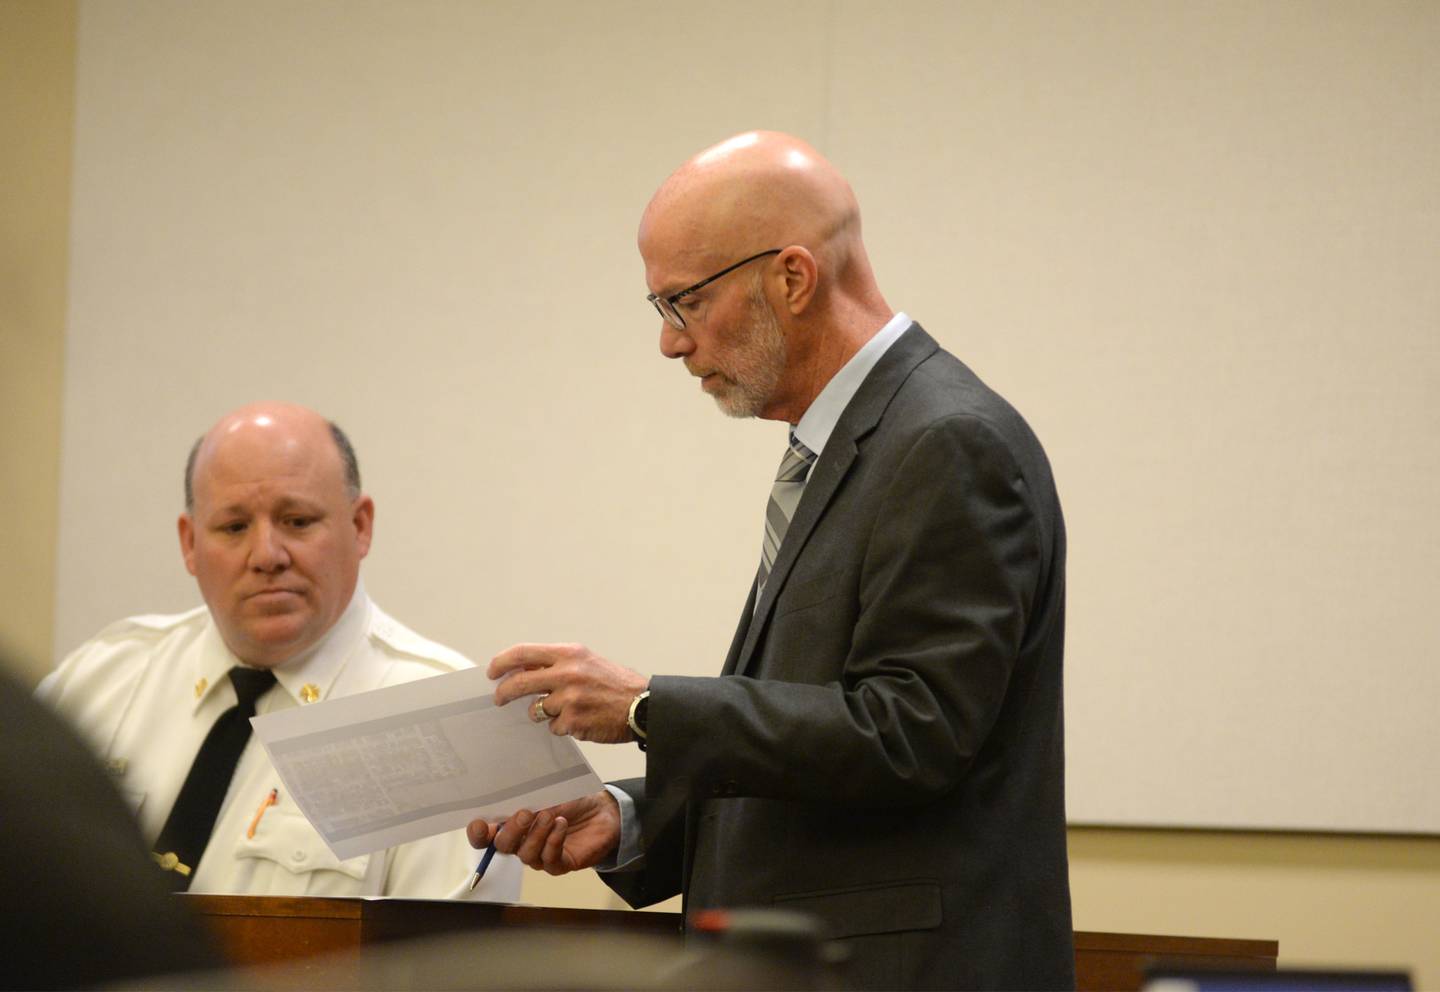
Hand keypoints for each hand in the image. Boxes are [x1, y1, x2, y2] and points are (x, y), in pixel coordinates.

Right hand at [466, 791, 620, 875]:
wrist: (602, 810)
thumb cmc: (571, 799)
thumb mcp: (548, 792)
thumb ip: (528, 797)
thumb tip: (512, 797)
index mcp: (512, 824)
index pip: (485, 836)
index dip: (478, 834)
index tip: (480, 824)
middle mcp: (522, 842)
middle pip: (503, 846)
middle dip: (511, 830)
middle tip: (526, 813)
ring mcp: (540, 856)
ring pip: (526, 854)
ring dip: (536, 834)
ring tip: (549, 816)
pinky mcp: (559, 865)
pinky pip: (549, 859)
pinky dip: (553, 841)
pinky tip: (561, 825)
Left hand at [489, 642, 647, 743]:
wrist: (643, 705)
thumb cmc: (616, 684)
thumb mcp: (587, 661)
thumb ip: (557, 663)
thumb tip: (524, 669)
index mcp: (569, 653)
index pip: (523, 653)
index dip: (502, 662)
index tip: (493, 672)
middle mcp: (567, 673)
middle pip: (519, 683)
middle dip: (504, 693)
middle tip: (499, 700)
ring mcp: (569, 698)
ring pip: (536, 710)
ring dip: (543, 713)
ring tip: (566, 709)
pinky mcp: (574, 721)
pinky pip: (554, 727)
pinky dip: (563, 726)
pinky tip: (581, 720)